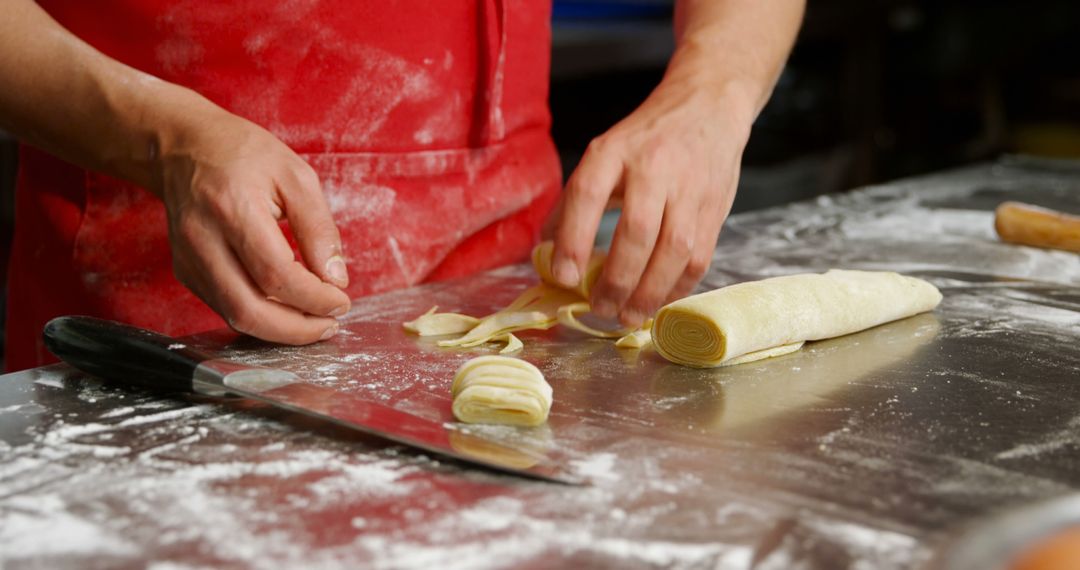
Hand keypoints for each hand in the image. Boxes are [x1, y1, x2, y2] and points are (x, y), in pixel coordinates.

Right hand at [156, 109, 350, 343]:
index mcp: (233, 209)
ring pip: (235, 315)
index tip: (341, 301)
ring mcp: (189, 259)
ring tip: (314, 321)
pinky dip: (259, 316)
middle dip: (297, 329)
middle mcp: (203, 239)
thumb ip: (319, 229)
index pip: (277, 275)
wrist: (184, 146)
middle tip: (330, 325)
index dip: (314, 298)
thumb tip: (335, 279)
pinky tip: (286, 307)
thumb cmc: (244, 154)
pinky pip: (224, 306)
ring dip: (279, 329)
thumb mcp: (296, 177)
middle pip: (250, 309)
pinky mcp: (185, 271)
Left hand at [549, 77, 754, 326]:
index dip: (573, 240)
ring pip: (673, 251)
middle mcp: (654, 168)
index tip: (563, 277)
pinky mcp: (715, 209)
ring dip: (649, 293)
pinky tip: (659, 301)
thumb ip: (572, 201)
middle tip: (600, 308)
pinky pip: (699, 258)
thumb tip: (543, 250)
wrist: (708, 107)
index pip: (588, 194)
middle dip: (617, 279)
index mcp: (615, 151)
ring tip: (628, 317)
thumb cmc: (647, 140)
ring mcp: (689, 190)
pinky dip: (677, 287)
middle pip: (636, 232)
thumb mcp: (604, 154)